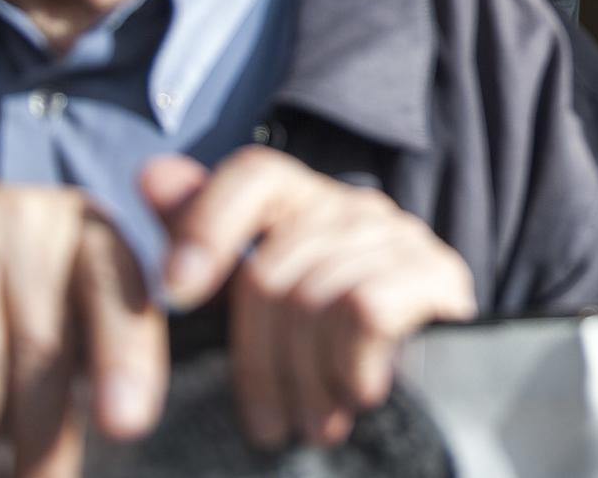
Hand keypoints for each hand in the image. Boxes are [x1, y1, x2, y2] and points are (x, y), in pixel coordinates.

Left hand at [143, 148, 475, 450]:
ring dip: (306, 380)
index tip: (175, 297)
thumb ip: (203, 235)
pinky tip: (358, 394)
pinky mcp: (440, 274)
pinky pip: (364, 310)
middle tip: (267, 425)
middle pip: (271, 265)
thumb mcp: (260, 301)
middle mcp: (356, 208)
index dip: (206, 224)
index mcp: (306, 202)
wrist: (446, 394)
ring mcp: (403, 237)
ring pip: (314, 296)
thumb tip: (150, 172)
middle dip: (259, 363)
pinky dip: (350, 368)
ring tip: (312, 424)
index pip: (255, 175)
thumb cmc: (333, 351)